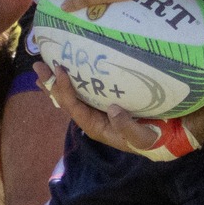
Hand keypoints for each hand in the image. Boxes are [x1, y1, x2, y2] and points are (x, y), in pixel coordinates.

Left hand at [37, 62, 179, 158]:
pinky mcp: (104, 102)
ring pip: (72, 95)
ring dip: (57, 82)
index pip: (74, 107)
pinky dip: (73, 80)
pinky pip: (84, 90)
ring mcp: (97, 110)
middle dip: (51, 84)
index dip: (64, 89)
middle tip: (38, 66)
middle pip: (66, 101)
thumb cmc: (153, 137)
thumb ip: (127, 127)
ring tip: (44, 68)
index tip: (59, 69)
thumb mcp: (142, 137)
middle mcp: (92, 118)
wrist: (165, 137)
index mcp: (96, 127)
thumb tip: (113, 109)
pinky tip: (67, 70)